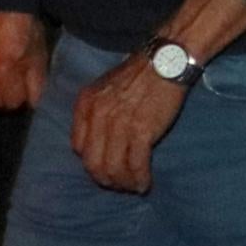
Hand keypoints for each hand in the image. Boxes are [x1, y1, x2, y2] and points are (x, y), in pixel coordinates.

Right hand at [0, 9, 48, 110]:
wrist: (4, 3)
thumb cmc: (26, 27)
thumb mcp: (38, 54)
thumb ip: (36, 81)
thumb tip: (34, 103)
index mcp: (1, 73)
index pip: (12, 103)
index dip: (24, 98)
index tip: (29, 91)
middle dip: (8, 97)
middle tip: (19, 85)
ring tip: (7, 73)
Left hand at [73, 50, 188, 191]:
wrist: (167, 59)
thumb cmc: (140, 73)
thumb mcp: (106, 87)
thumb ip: (96, 113)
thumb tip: (98, 142)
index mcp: (86, 104)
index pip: (79, 148)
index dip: (92, 163)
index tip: (105, 168)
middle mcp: (98, 116)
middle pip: (93, 163)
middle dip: (106, 179)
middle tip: (119, 185)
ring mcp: (118, 125)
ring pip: (113, 168)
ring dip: (123, 183)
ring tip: (133, 186)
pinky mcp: (141, 131)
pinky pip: (136, 164)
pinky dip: (140, 179)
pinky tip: (145, 184)